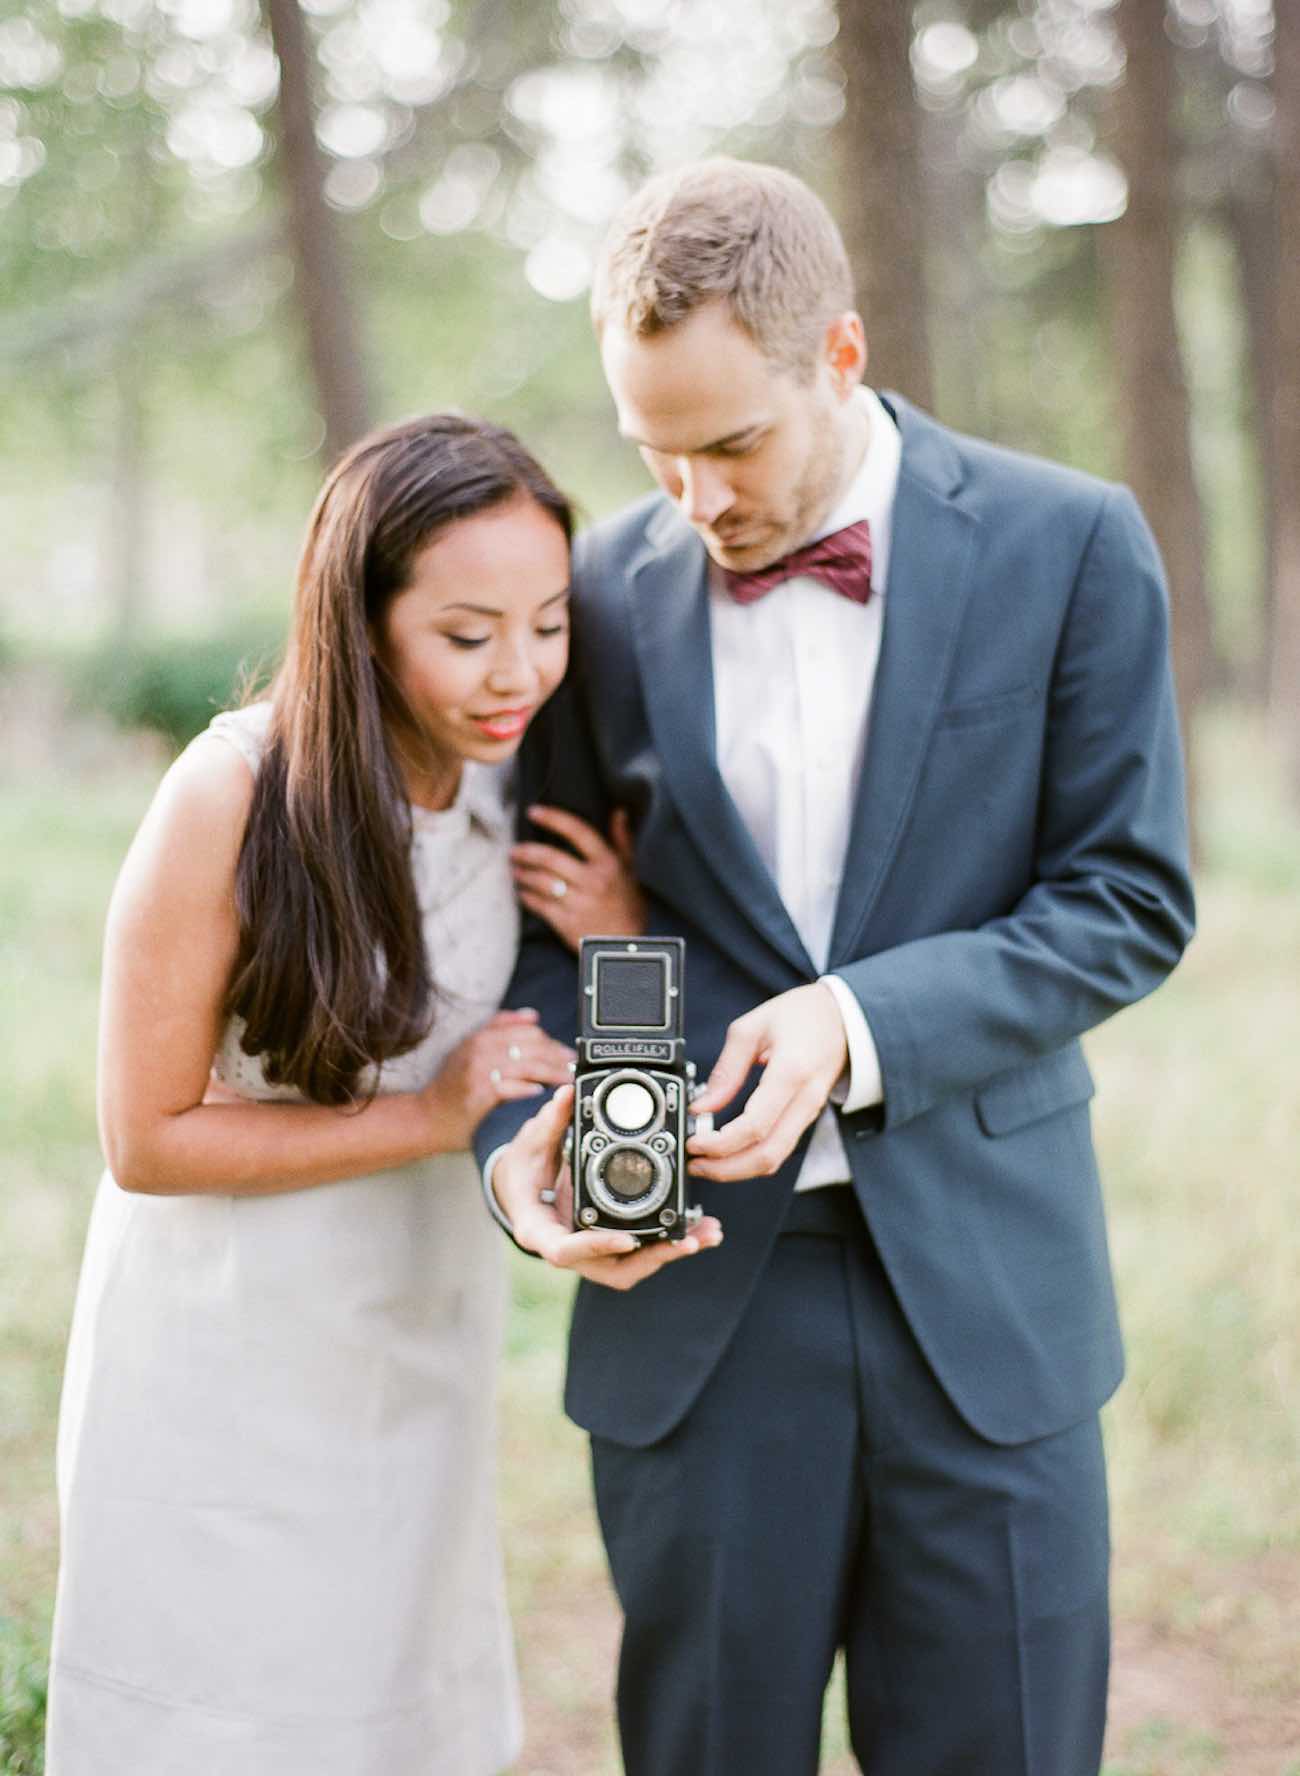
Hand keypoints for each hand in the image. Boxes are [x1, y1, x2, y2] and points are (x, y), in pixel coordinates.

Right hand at [420, 1009, 574, 1150]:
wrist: (424, 1116)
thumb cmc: (450, 1087)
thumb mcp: (470, 1050)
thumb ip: (499, 1029)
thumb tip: (532, 1015)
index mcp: (481, 1036)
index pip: (527, 1031)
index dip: (551, 1041)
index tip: (568, 1053)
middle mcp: (479, 1049)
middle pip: (530, 1045)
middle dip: (557, 1056)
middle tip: (574, 1066)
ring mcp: (477, 1070)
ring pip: (525, 1064)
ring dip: (551, 1072)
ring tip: (566, 1079)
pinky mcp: (477, 1093)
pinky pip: (508, 1086)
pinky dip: (526, 1087)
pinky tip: (540, 1091)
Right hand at [495, 1086, 723, 1289]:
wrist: (519, 1193)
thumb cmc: (522, 1174)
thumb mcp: (530, 1145)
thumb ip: (550, 1122)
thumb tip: (566, 1095)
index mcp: (539, 1230)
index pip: (566, 1250)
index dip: (597, 1246)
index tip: (628, 1239)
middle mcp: (567, 1249)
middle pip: (613, 1269)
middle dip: (654, 1256)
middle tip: (690, 1238)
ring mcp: (590, 1253)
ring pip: (631, 1267)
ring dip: (669, 1253)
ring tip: (706, 1233)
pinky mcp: (607, 1248)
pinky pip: (638, 1255)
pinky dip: (666, 1244)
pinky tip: (696, 1230)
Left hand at [512, 805, 644, 949]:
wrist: (626, 947)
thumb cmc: (628, 905)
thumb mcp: (631, 871)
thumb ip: (623, 840)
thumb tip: (619, 812)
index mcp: (608, 864)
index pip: (579, 832)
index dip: (554, 819)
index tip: (534, 811)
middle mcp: (593, 881)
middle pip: (551, 859)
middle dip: (527, 852)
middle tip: (514, 850)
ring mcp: (579, 903)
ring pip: (541, 882)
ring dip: (523, 874)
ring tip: (514, 870)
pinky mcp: (566, 923)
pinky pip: (539, 905)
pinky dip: (526, 897)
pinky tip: (521, 892)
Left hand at [686, 983, 847, 1181]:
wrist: (843, 1016)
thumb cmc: (803, 1015)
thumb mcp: (752, 1028)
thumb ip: (727, 1069)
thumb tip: (703, 1105)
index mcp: (791, 1072)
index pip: (754, 1126)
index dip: (720, 1144)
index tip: (695, 1143)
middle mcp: (805, 1099)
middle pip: (767, 1155)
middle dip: (726, 1169)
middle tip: (696, 1163)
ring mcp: (809, 1112)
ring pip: (775, 1158)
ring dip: (738, 1169)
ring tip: (707, 1162)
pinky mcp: (807, 1117)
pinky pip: (780, 1147)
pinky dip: (752, 1157)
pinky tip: (730, 1150)